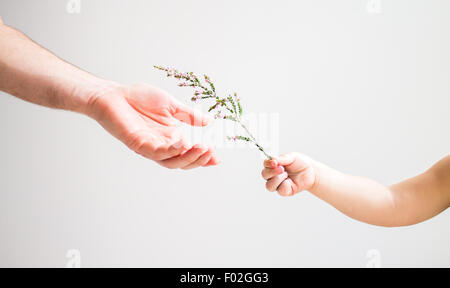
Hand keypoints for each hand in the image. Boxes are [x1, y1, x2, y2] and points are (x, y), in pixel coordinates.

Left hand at [86, 83, 218, 168]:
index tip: (217, 158)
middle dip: (199, 159)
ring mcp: (149, 146)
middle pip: (182, 162)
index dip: (203, 157)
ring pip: (171, 162)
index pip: (190, 152)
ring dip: (188, 157)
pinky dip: (170, 151)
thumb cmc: (138, 98)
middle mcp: (161, 145)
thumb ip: (189, 115)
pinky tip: (182, 143)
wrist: (113, 94)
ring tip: (203, 149)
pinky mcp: (137, 144)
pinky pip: (156, 152)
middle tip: (212, 153)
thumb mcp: (171, 104)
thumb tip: (209, 121)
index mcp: (170, 137)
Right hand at [261, 153, 315, 195]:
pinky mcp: (285, 191)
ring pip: (269, 186)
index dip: (268, 164)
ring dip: (277, 180)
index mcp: (274, 165)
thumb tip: (273, 159)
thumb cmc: (300, 163)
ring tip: (286, 175)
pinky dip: (284, 186)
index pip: (265, 164)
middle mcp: (274, 175)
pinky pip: (280, 191)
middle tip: (282, 169)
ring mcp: (278, 184)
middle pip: (264, 175)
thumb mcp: (292, 157)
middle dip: (272, 172)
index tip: (274, 163)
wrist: (311, 172)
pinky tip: (289, 182)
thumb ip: (282, 158)